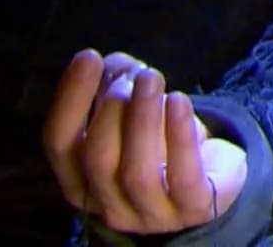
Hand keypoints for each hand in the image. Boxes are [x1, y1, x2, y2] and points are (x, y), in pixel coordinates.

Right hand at [42, 49, 248, 234]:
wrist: (212, 177)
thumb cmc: (161, 141)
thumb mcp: (132, 112)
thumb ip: (115, 83)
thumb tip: (112, 63)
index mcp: (80, 182)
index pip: (59, 144)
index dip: (70, 99)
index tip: (89, 57)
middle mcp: (108, 205)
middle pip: (97, 158)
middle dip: (113, 108)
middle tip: (138, 75)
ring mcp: (150, 214)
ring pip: (136, 172)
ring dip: (143, 117)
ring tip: (153, 78)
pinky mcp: (191, 209)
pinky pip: (182, 177)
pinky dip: (178, 135)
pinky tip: (179, 101)